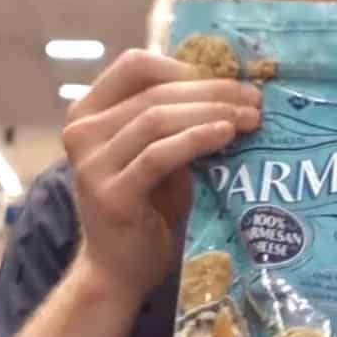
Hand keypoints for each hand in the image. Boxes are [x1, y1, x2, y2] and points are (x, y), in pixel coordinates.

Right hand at [62, 48, 261, 304]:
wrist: (121, 270)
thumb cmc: (148, 207)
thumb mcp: (158, 151)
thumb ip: (176, 118)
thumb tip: (232, 85)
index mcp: (89, 111)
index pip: (136, 66)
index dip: (185, 66)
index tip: (229, 80)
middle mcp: (81, 131)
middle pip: (154, 92)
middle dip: (212, 91)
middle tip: (254, 99)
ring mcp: (90, 164)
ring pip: (156, 119)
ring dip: (211, 113)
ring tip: (250, 118)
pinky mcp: (110, 195)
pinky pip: (158, 156)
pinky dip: (195, 139)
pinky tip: (225, 136)